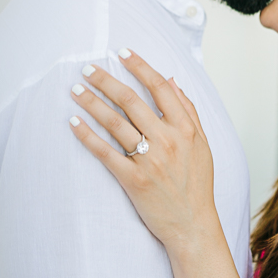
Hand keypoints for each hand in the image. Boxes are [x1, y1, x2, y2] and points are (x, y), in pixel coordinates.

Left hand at [69, 50, 215, 251]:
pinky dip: (88, 136)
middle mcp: (168, 139)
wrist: (193, 225)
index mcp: (185, 127)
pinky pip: (105, 153)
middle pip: (131, 101)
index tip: (122, 52)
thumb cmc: (197, 183)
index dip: (139, 66)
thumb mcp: (202, 142)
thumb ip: (188, 109)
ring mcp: (150, 160)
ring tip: (76, 89)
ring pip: (115, 123)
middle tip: (88, 68)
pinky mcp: (134, 180)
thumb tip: (171, 79)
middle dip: (106, 80)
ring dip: (93, 103)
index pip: (159, 87)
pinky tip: (74, 123)